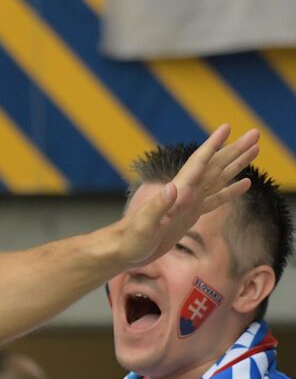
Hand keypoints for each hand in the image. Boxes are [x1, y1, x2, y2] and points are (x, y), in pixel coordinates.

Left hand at [117, 124, 257, 267]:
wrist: (122, 251)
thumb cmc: (130, 240)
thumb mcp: (144, 226)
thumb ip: (158, 207)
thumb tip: (174, 188)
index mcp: (177, 191)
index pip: (199, 162)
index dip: (213, 144)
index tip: (227, 126)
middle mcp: (185, 192)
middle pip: (215, 165)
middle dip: (235, 149)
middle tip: (256, 133)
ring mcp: (188, 203)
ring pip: (218, 178)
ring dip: (236, 164)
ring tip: (255, 150)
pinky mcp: (189, 216)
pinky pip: (216, 199)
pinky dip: (231, 190)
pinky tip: (244, 184)